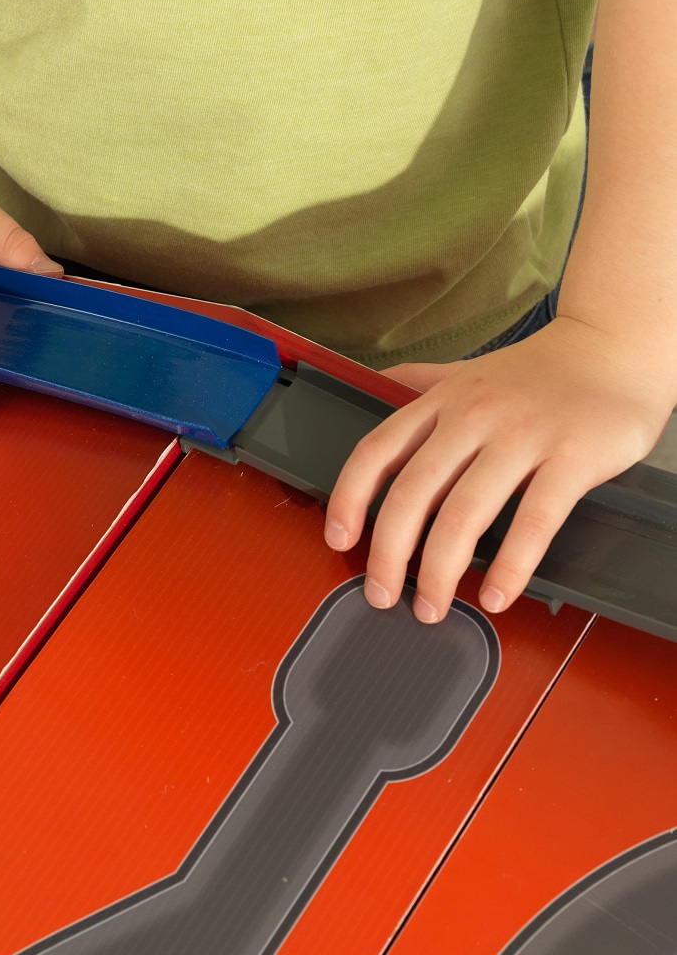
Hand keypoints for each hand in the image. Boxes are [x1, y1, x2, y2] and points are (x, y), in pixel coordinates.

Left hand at [324, 315, 673, 621]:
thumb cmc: (539, 370)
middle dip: (389, 555)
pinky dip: (510, 567)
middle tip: (382, 594)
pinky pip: (533, 521)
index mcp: (440, 402)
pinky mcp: (572, 458)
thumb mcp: (468, 370)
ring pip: (464, 514)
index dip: (349, 500)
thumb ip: (421, 381)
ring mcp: (522, 437)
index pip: (375, 452)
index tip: (339, 540)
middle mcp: (473, 417)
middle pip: (412, 495)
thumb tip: (377, 382)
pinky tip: (495, 596)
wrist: (616, 348)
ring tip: (431, 607)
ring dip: (439, 571)